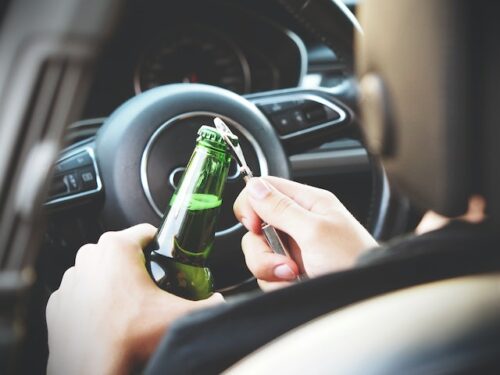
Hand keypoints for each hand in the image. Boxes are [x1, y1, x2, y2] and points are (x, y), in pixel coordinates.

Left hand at [46, 224, 222, 374]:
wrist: (94, 370)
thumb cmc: (129, 339)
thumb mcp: (180, 315)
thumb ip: (210, 303)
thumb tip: (220, 301)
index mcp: (117, 247)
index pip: (146, 232)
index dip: (162, 245)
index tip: (166, 259)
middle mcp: (88, 256)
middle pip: (122, 251)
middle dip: (137, 264)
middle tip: (151, 287)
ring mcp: (70, 280)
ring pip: (99, 270)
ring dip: (113, 281)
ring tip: (128, 305)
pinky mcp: (57, 303)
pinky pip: (80, 291)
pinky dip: (92, 299)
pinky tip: (107, 316)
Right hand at [233, 177, 376, 289]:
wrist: (363, 297)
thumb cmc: (353, 261)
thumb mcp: (315, 231)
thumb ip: (281, 208)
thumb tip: (254, 187)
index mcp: (308, 202)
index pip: (264, 188)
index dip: (251, 205)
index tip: (254, 225)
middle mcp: (297, 222)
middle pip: (255, 226)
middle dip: (263, 248)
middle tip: (284, 260)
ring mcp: (292, 248)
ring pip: (258, 252)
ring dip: (270, 268)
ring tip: (294, 274)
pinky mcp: (289, 271)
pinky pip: (265, 273)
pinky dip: (276, 282)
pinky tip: (294, 283)